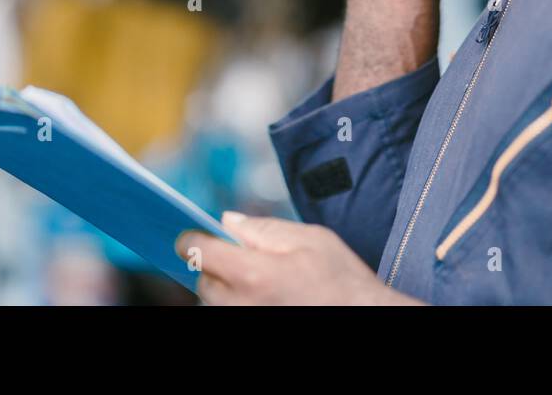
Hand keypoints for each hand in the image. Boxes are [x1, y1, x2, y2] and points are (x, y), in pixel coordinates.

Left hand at [175, 213, 423, 304]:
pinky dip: (236, 302)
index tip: (188, 233)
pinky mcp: (252, 329)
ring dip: (223, 287)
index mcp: (253, 274)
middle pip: (203, 280)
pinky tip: (259, 294)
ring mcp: (245, 322)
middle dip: (213, 264)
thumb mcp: (310, 238)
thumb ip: (263, 228)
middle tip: (238, 255)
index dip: (190, 238)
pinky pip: (229, 313)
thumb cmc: (343, 281)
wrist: (363, 317)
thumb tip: (228, 222)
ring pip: (214, 302)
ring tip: (255, 278)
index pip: (199, 251)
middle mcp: (242, 304)